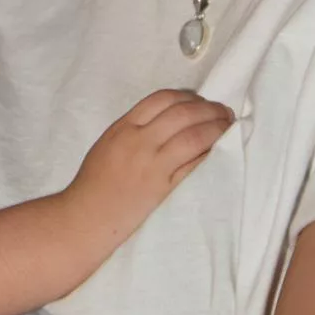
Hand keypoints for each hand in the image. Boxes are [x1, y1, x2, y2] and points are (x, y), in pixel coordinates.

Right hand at [64, 89, 232, 264]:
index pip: (162, 99)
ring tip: (228, 126)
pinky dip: (209, 153)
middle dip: (209, 109)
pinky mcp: (163, 187)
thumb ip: (135, 129)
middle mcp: (139, 140)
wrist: (86, 216)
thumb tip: (168, 120)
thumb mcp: (109, 143)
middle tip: (223, 111)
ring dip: (217, 128)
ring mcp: (153, 164)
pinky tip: (219, 149)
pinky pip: (193, 164)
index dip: (187, 97)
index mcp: (124, 126)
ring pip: (194, 136)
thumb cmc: (94, 182)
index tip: (200, 101)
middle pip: (183, 113)